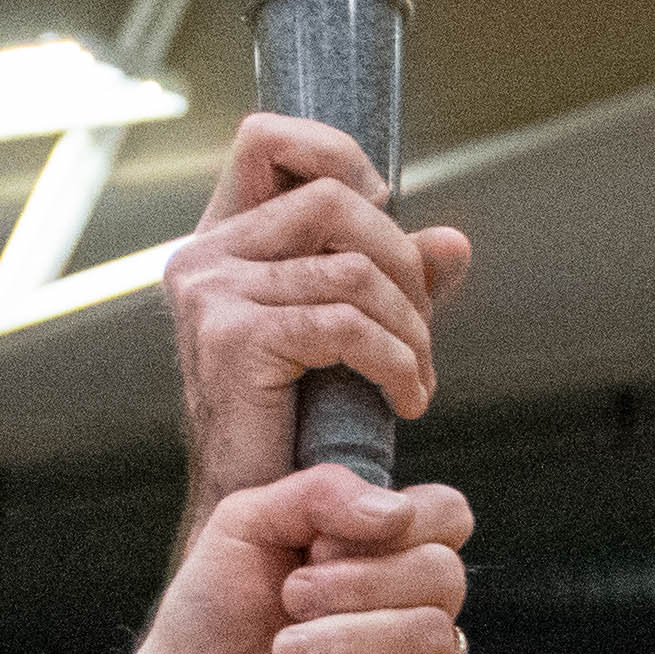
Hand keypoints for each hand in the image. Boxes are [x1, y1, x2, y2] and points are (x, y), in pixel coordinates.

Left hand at [114, 463, 472, 653]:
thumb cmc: (216, 616)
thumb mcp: (244, 526)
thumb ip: (317, 493)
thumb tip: (396, 511)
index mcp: (388, 552)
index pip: (448, 515)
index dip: (399, 521)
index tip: (322, 545)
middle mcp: (415, 609)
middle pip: (444, 574)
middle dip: (356, 584)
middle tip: (290, 600)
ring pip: (431, 638)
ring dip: (342, 641)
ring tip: (284, 653)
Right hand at [163, 115, 471, 507]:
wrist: (257, 513)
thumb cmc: (296, 427)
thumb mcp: (350, 336)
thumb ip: (394, 282)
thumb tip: (454, 242)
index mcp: (219, 243)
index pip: (265, 140)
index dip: (335, 154)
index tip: (382, 209)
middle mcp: (201, 259)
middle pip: (331, 198)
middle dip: (401, 261)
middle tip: (421, 331)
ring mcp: (210, 297)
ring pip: (351, 267)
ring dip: (410, 326)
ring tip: (419, 377)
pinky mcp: (233, 341)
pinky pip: (345, 323)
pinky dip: (396, 361)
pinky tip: (410, 400)